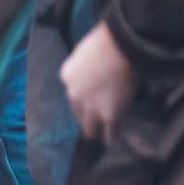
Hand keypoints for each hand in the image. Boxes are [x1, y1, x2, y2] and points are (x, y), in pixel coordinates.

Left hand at [60, 22, 137, 144]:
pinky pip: (110, 133)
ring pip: (90, 128)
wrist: (117, 48)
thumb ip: (86, 66)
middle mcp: (74, 96)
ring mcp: (91, 108)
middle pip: (78, 114)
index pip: (72, 94)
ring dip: (96, 132)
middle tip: (92, 124)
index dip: (82, 98)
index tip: (88, 101)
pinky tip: (112, 141)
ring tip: (100, 137)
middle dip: (85, 118)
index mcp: (66, 77)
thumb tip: (97, 71)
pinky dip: (111, 138)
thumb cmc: (104, 42)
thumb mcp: (85, 53)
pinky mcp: (110, 116)